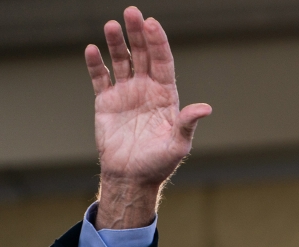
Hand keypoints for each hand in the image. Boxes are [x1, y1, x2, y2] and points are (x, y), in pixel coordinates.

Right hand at [85, 7, 211, 227]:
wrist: (131, 177)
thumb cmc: (159, 163)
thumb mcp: (178, 145)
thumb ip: (187, 124)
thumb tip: (205, 108)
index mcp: (165, 95)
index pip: (162, 61)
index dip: (158, 42)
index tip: (152, 23)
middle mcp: (146, 89)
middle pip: (142, 54)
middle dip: (137, 33)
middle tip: (132, 12)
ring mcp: (125, 93)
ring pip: (121, 61)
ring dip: (116, 43)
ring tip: (112, 25)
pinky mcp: (106, 102)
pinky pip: (100, 78)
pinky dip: (96, 64)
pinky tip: (92, 49)